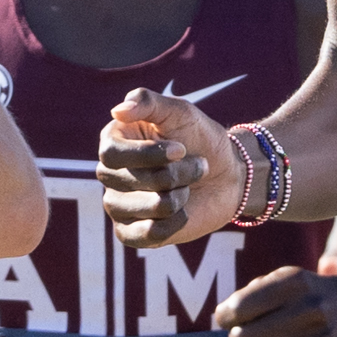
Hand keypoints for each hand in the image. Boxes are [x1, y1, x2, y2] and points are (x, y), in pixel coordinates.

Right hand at [97, 90, 235, 246]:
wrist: (227, 175)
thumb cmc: (199, 138)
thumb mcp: (179, 111)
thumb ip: (148, 102)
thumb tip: (117, 111)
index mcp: (113, 141)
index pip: (112, 153)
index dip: (148, 155)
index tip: (181, 149)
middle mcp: (109, 174)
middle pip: (131, 181)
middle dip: (175, 174)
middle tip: (197, 164)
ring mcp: (118, 205)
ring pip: (146, 208)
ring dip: (180, 197)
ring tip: (189, 187)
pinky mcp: (132, 233)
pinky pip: (148, 235)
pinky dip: (176, 222)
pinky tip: (183, 210)